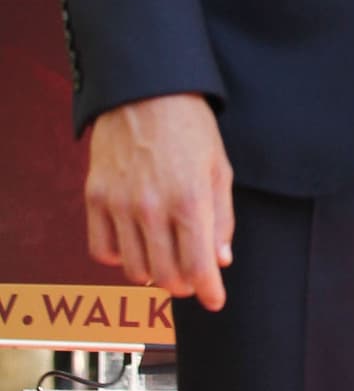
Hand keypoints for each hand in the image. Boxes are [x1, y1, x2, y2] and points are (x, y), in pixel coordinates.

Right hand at [85, 95, 233, 310]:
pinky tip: (135, 241)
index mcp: (190, 199)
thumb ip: (221, 217)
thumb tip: (221, 260)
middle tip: (192, 274)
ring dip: (153, 272)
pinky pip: (102, 250)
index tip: (215, 300)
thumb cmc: (190, 125)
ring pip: (134, 270)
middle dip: (184, 283)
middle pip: (166, 277)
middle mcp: (152, 207)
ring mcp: (119, 204)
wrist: (145, 90)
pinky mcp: (95, 197)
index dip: (209, 291)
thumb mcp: (219, 166)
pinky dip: (120, 256)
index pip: (198, 266)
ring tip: (165, 255)